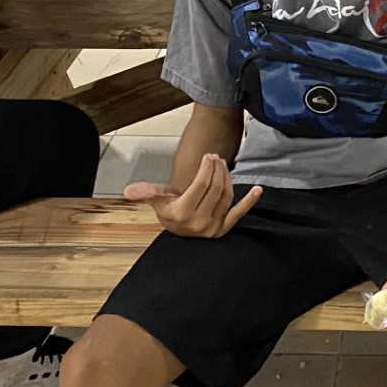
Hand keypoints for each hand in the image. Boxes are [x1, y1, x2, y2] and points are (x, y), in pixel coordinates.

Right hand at [125, 154, 261, 237]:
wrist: (178, 229)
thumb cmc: (169, 210)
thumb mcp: (157, 200)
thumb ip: (146, 192)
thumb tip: (129, 191)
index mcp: (182, 214)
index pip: (201, 185)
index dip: (206, 168)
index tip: (207, 157)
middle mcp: (198, 223)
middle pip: (215, 188)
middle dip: (216, 169)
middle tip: (215, 157)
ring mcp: (212, 228)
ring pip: (226, 196)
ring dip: (227, 177)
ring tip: (222, 165)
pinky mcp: (223, 229)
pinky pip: (238, 214)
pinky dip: (249, 201)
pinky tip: (257, 190)